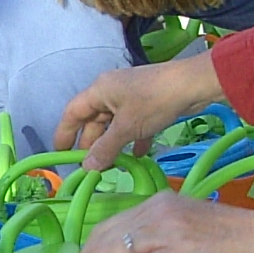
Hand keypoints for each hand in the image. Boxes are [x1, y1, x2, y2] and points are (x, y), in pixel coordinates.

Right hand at [54, 53, 224, 163]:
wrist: (192, 85)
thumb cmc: (154, 101)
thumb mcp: (127, 128)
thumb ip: (105, 148)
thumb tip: (87, 167)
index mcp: (99, 91)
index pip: (73, 112)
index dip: (64, 133)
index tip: (60, 153)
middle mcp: (111, 91)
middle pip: (93, 120)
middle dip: (90, 143)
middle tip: (87, 166)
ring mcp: (130, 97)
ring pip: (113, 124)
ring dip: (111, 143)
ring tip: (109, 165)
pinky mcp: (148, 104)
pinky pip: (133, 124)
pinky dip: (132, 139)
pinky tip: (136, 155)